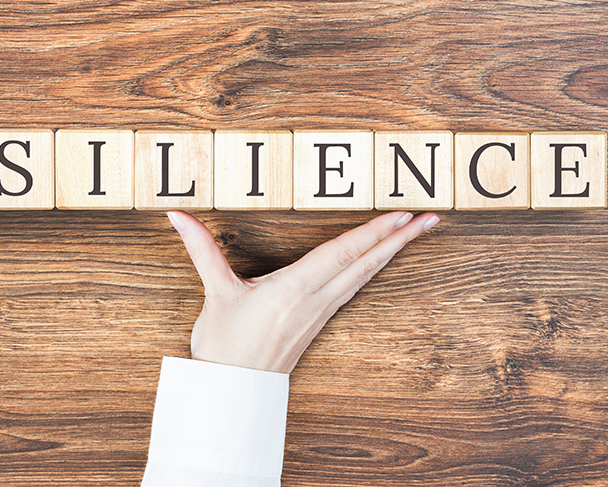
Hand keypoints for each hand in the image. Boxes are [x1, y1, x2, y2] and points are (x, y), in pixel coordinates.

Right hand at [166, 210, 439, 373]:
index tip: (401, 216)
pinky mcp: (318, 321)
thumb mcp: (214, 293)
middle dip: (398, 239)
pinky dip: (372, 268)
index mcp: (293, 290)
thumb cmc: (225, 346)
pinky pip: (353, 288)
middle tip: (429, 218)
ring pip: (363, 276)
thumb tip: (178, 216)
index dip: (373, 233)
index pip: (341, 254)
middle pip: (364, 264)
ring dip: (391, 252)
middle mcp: (314, 300)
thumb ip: (201, 249)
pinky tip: (380, 260)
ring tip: (415, 232)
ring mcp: (320, 312)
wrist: (231, 391)